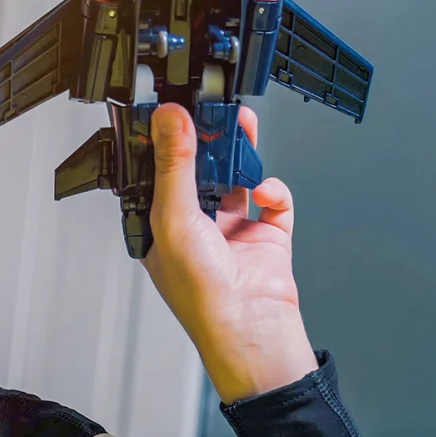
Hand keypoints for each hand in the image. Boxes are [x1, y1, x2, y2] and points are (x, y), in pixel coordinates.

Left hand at [141, 103, 317, 403]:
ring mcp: (233, 231)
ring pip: (238, 178)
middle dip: (210, 140)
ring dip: (241, 156)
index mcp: (162, 226)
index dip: (168, 142)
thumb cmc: (201, 294)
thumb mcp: (174, 217)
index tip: (176, 109)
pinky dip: (274, 189)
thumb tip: (168, 119)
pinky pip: (274, 201)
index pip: (160, 173)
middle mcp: (196, 227)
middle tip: (216, 110)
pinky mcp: (268, 237)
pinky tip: (266, 190)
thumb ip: (174, 164)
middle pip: (202, 170)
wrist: (251, 326)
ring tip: (243, 128)